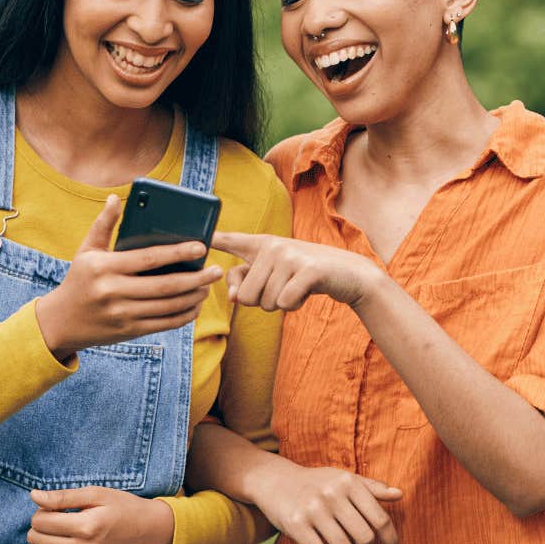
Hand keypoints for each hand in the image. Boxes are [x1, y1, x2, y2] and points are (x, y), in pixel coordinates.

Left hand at [27, 486, 173, 543]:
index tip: (55, 508)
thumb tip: (34, 496)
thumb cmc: (124, 509)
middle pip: (37, 540)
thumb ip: (63, 496)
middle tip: (60, 518)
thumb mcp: (97, 494)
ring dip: (48, 542)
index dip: (42, 511)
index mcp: (87, 527)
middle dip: (41, 526)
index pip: (39, 522)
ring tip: (68, 532)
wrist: (153, 534)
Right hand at [36, 194, 223, 358]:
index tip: (201, 246)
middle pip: (164, 286)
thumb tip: (115, 198)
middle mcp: (113, 291)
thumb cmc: (79, 280)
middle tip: (216, 270)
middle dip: (196, 278)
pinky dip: (183, 316)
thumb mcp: (86, 251)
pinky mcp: (128, 331)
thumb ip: (103, 225)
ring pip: (168, 306)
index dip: (177, 252)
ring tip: (208, 286)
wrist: (60, 322)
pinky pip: (163, 323)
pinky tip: (195, 306)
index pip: (148, 258)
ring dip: (193, 297)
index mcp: (104, 267)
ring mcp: (121, 314)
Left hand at [211, 232, 382, 311]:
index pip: (231, 240)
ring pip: (266, 302)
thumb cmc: (303, 275)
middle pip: (246, 296)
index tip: (196, 238)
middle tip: (282, 288)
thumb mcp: (273, 275)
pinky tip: (305, 293)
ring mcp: (291, 256)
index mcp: (261, 244)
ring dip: (281, 305)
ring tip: (295, 288)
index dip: (212, 239)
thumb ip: (246, 283)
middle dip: (262, 303)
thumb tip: (234, 297)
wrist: (348, 273)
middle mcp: (273, 246)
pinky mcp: (308, 270)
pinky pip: (285, 302)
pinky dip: (294, 305)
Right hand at [256, 464, 402, 543]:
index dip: (391, 540)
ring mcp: (313, 509)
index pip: (381, 519)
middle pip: (364, 538)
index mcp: (349, 482)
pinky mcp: (295, 524)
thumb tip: (400, 494)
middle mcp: (332, 493)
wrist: (274, 480)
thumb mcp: (343, 478)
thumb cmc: (316, 483)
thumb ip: (372, 488)